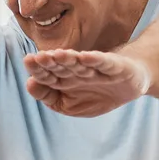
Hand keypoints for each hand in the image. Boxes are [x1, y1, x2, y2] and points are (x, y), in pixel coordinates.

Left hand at [22, 49, 150, 117]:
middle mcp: (78, 71)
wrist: (129, 86)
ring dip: (70, 59)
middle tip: (39, 57)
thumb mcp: (68, 105)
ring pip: (80, 64)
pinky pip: (104, 63)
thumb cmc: (96, 94)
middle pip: (62, 66)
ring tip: (58, 54)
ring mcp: (96, 68)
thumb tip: (30, 84)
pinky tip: (86, 57)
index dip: (39, 69)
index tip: (29, 62)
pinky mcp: (115, 67)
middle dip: (51, 62)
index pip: (48, 74)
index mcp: (64, 78)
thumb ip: (49, 97)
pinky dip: (96, 60)